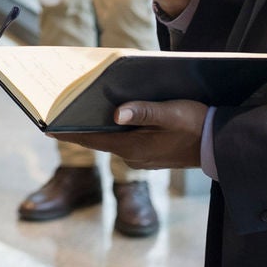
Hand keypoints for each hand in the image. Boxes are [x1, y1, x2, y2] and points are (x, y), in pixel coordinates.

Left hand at [57, 99, 207, 168]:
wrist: (220, 146)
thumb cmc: (197, 125)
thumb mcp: (172, 113)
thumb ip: (144, 112)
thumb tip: (116, 113)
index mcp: (134, 147)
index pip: (92, 139)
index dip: (68, 132)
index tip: (46, 128)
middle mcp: (133, 156)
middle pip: (99, 138)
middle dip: (81, 124)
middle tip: (61, 110)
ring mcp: (141, 158)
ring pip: (112, 139)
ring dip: (100, 126)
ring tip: (82, 108)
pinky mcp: (150, 155)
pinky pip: (126, 141)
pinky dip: (116, 130)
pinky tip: (114, 115)